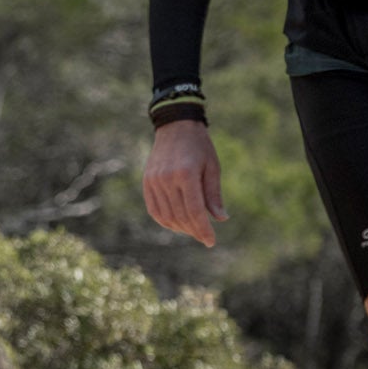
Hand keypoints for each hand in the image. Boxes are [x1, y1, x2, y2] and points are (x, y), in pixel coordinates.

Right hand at [143, 119, 226, 247]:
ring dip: (180, 228)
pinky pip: (154, 209)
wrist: (175, 127)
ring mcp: (154, 181)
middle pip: (180, 216)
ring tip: (193, 230)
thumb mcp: (212, 168)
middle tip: (205, 237)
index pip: (194, 211)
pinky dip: (165, 221)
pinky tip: (177, 224)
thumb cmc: (199, 146)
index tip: (211, 241)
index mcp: (186, 174)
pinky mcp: (147, 182)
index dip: (203, 229)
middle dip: (194, 231)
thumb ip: (213, 195)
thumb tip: (220, 219)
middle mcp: (167, 179)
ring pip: (166, 216)